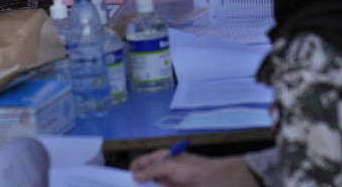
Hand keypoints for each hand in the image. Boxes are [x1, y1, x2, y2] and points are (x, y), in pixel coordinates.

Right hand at [130, 150, 257, 186]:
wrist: (219, 182)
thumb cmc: (194, 170)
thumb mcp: (171, 167)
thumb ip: (151, 170)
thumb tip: (134, 175)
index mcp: (162, 158)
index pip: (141, 164)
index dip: (132, 171)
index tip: (122, 182)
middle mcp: (165, 170)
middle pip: (145, 179)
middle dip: (139, 184)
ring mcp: (171, 183)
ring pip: (154, 186)